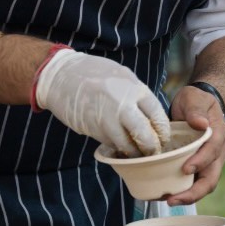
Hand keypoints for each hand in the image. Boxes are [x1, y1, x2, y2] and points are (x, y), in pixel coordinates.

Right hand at [35, 49, 170, 156]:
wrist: (61, 76)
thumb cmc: (93, 73)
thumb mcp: (121, 75)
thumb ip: (136, 93)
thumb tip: (151, 114)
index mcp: (133, 88)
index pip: (157, 115)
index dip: (162, 131)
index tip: (163, 138)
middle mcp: (122, 104)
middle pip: (145, 135)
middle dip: (151, 147)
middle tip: (152, 151)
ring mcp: (107, 118)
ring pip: (127, 144)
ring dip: (133, 152)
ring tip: (136, 153)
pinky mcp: (93, 129)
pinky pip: (110, 143)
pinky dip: (117, 147)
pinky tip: (118, 145)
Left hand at [166, 84, 224, 205]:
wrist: (197, 107)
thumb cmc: (196, 102)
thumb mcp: (194, 98)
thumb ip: (196, 109)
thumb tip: (201, 123)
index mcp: (218, 134)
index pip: (213, 151)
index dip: (201, 161)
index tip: (186, 169)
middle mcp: (217, 153)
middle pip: (211, 178)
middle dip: (194, 192)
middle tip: (173, 199)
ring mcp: (209, 163)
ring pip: (203, 185)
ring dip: (187, 196)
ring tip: (167, 201)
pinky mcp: (198, 168)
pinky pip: (193, 183)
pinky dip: (180, 192)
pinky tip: (163, 194)